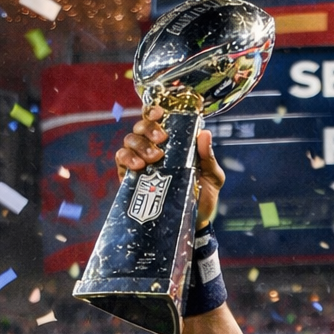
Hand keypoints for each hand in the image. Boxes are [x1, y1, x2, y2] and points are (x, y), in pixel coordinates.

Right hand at [115, 105, 225, 229]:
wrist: (196, 221)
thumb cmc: (204, 195)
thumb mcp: (213, 176)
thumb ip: (208, 157)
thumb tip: (205, 134)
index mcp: (173, 143)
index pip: (157, 120)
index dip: (153, 112)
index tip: (159, 114)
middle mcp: (154, 149)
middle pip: (141, 127)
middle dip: (148, 129)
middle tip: (161, 140)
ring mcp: (141, 162)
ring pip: (129, 141)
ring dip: (139, 144)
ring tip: (154, 158)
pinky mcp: (131, 178)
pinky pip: (121, 160)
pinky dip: (127, 158)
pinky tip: (138, 166)